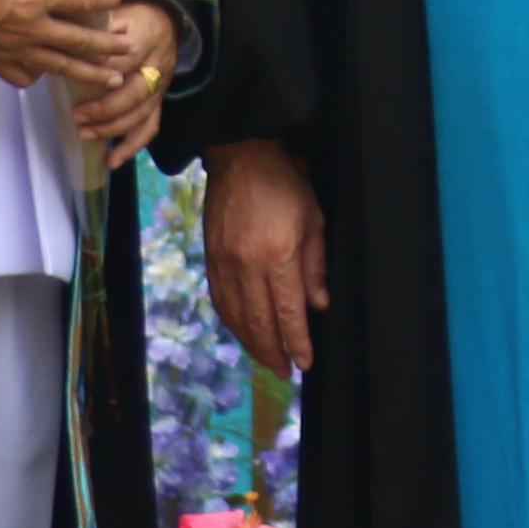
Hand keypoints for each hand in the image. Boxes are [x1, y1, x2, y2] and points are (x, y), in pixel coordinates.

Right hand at [0, 0, 127, 91]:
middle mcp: (30, 28)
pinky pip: (25, 76)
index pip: (80, 0)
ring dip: (90, 73)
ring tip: (113, 80)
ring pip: (60, 67)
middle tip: (130, 48)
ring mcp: (13, 50)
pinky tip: (47, 72)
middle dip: (109, 46)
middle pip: (80, 41)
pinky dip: (38, 74)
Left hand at [66, 0, 188, 167]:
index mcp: (145, 38)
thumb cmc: (132, 15)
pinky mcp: (159, 101)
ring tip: (85, 135)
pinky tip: (111, 161)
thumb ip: (96, 25)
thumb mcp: (115, 10)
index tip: (77, 80)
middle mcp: (156, 65)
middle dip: (106, 108)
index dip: (104, 73)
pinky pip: (150, 127)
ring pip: (142, 114)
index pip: (125, 59)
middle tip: (78, 116)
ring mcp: (160, 87)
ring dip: (113, 129)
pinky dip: (131, 147)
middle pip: (136, 93)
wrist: (166, 18)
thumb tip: (69, 37)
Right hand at [203, 137, 333, 376]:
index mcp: (278, 255)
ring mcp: (224, 263)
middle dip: (273, 352)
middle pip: (259, 322)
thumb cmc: (285, 184)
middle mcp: (247, 264)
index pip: (288, 312)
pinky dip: (233, 322)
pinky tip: (243, 332)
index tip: (305, 363)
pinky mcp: (210, 257)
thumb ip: (315, 267)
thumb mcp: (313, 221)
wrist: (241, 155)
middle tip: (284, 372)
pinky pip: (220, 300)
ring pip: (236, 316)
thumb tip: (318, 306)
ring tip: (266, 359)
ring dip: (251, 343)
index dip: (297, 342)